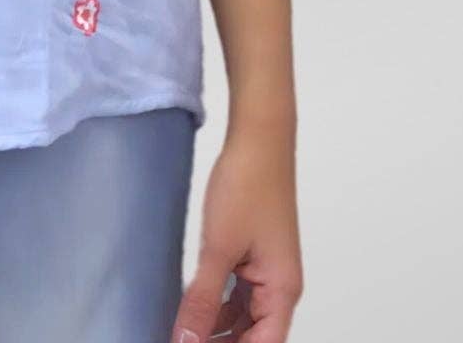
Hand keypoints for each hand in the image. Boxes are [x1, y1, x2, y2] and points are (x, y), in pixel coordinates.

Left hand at [170, 120, 302, 340]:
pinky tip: (189, 310)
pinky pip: (236, 295)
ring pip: (242, 318)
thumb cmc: (247, 187)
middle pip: (253, 337)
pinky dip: (215, 305)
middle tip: (180, 340)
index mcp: (282, 292)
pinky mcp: (252, 257)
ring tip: (180, 332)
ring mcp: (266, 272)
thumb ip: (202, 299)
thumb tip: (186, 341)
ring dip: (215, 329)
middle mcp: (279, 288)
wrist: (258, 140)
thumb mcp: (219, 248)